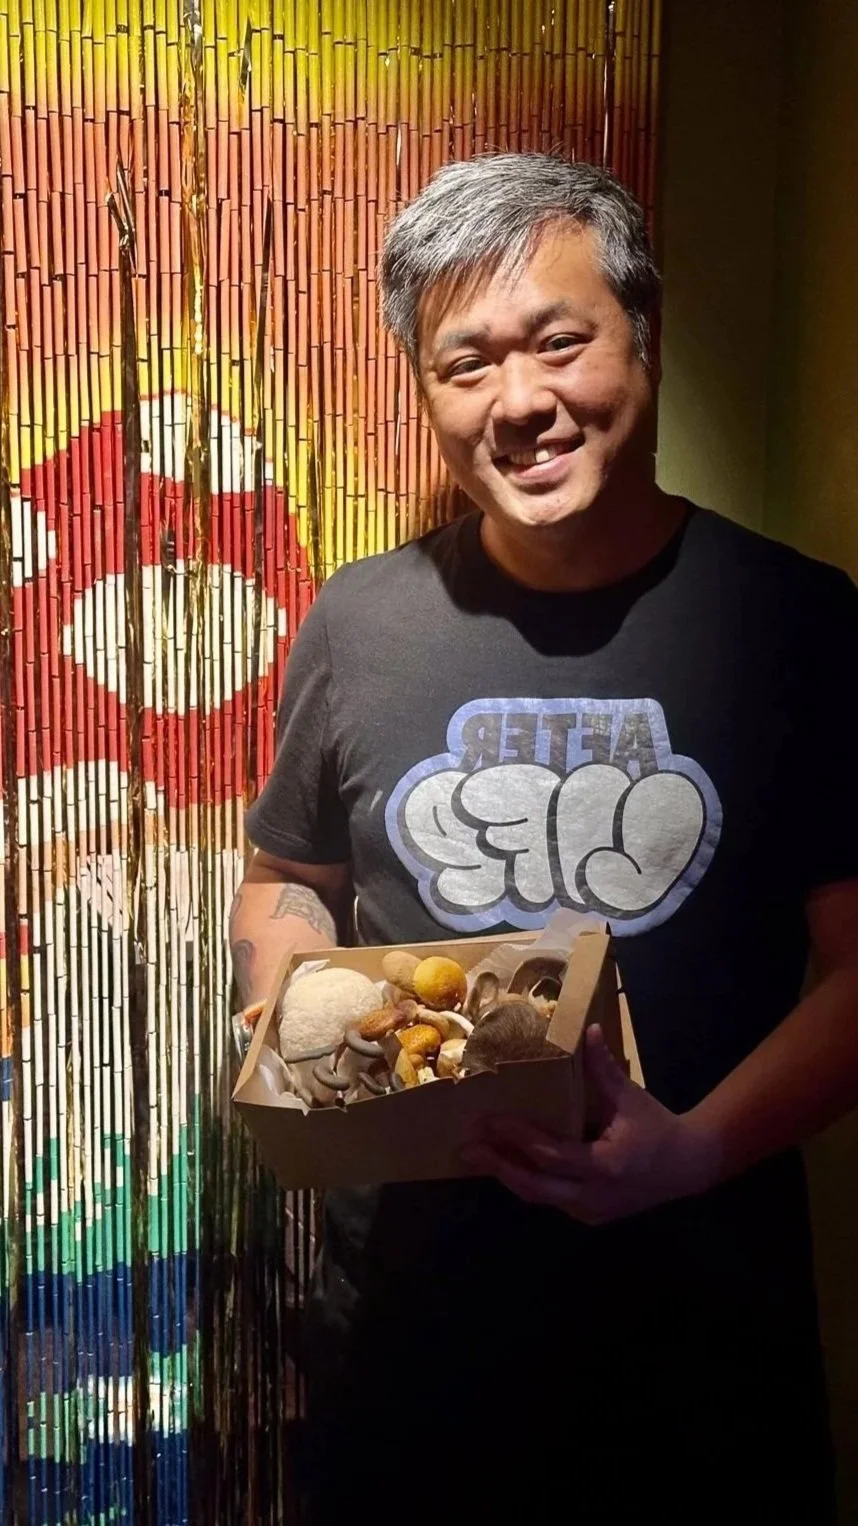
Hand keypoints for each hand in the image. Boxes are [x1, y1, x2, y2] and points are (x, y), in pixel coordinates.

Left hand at [460, 1025, 721, 1224]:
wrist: (688, 1167)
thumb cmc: (657, 1128)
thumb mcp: (631, 1098)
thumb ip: (605, 1069)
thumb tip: (588, 1030)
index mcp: (606, 1164)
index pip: (551, 1154)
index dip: (518, 1138)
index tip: (489, 1121)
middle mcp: (594, 1195)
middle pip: (535, 1186)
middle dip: (498, 1166)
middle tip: (466, 1147)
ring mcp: (591, 1210)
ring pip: (539, 1196)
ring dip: (507, 1175)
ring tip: (476, 1156)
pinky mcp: (590, 1215)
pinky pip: (551, 1198)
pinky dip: (527, 1181)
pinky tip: (506, 1164)